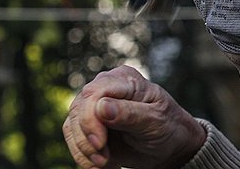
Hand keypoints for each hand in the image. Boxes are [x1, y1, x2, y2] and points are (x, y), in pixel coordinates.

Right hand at [62, 65, 205, 168]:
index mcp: (125, 79)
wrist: (168, 145)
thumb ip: (130, 113)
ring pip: (71, 125)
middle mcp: (105, 87)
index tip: (100, 144)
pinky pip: (73, 138)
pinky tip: (100, 164)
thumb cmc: (166, 127)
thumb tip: (101, 107)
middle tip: (103, 159)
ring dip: (84, 150)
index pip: (94, 93)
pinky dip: (82, 155)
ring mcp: (94, 105)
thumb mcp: (155, 121)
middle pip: (78, 109)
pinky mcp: (88, 124)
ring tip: (105, 163)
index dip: (90, 119)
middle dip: (86, 138)